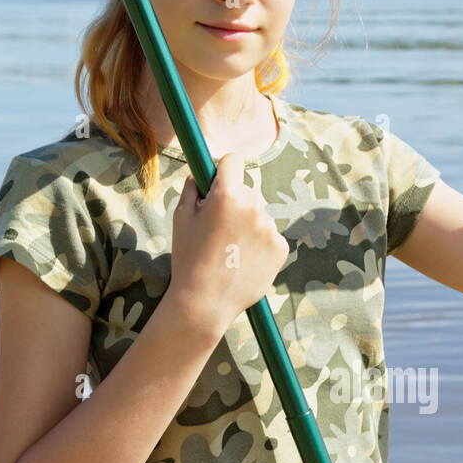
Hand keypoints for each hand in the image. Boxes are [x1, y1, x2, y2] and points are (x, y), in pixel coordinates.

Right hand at [165, 152, 289, 338]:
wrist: (205, 302)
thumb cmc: (188, 258)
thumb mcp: (181, 218)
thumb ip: (191, 189)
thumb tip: (200, 175)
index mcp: (227, 195)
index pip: (233, 161)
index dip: (224, 170)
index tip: (219, 181)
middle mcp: (253, 207)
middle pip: (246, 192)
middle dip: (234, 203)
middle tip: (217, 230)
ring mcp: (270, 228)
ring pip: (258, 216)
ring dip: (247, 226)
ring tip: (229, 252)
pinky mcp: (280, 248)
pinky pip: (269, 236)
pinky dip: (259, 245)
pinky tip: (242, 261)